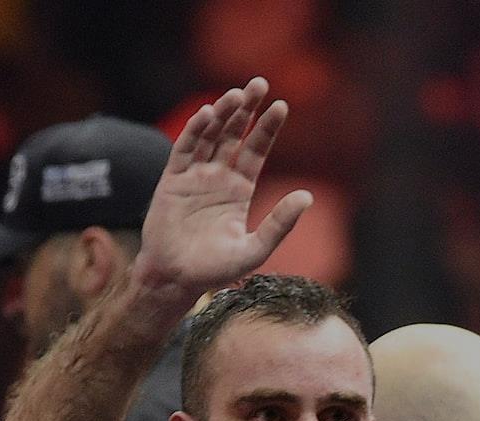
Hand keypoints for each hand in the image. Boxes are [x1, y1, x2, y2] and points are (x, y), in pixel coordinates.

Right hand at [132, 77, 312, 299]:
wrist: (175, 279)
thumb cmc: (215, 270)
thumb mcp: (254, 250)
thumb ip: (280, 224)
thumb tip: (308, 196)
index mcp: (240, 189)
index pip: (256, 150)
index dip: (267, 128)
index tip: (281, 106)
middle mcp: (218, 177)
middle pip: (234, 134)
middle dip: (247, 110)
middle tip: (259, 83)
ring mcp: (194, 177)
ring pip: (210, 136)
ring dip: (223, 114)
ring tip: (236, 95)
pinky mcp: (171, 181)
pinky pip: (184, 150)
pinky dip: (194, 131)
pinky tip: (207, 115)